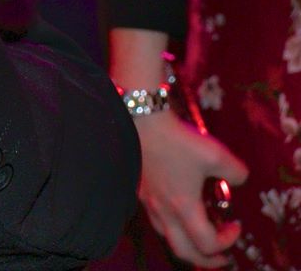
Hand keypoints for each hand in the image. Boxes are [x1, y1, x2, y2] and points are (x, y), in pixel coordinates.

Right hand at [135, 111, 246, 266]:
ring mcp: (148, 202)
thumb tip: (238, 180)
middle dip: (206, 259)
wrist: (140, 120)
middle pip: (184, 252)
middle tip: (222, 256)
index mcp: (183, 208)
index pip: (207, 244)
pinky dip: (173, 227)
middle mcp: (164, 211)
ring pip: (167, 238)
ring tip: (200, 235)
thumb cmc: (177, 139)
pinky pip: (157, 221)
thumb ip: (235, 172)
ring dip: (188, 243)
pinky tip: (179, 210)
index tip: (236, 224)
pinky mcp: (140, 191)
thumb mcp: (216, 153)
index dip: (228, 241)